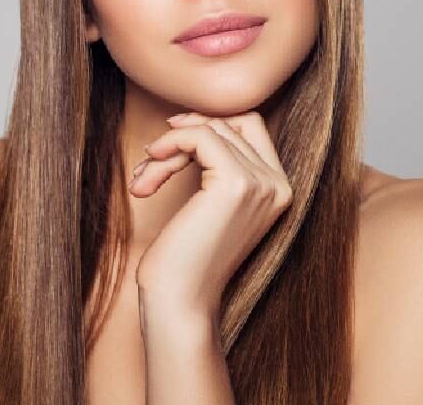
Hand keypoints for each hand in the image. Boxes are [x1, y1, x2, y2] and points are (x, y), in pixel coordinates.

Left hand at [129, 111, 291, 316]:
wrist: (180, 301)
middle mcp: (278, 184)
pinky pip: (200, 136)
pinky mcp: (237, 184)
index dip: (209, 123)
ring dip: (167, 148)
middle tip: (151, 158)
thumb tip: (189, 120)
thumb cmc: (185, 259)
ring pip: (210, 129)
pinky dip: (169, 144)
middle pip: (231, 123)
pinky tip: (148, 170)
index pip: (250, 126)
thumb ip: (215, 166)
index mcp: (279, 189)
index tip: (171, 135)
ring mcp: (261, 183)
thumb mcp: (208, 205)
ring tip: (143, 179)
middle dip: (184, 134)